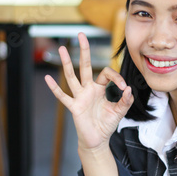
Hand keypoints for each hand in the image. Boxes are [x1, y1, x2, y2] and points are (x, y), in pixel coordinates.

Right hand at [45, 33, 132, 152]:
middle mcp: (88, 89)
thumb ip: (125, 101)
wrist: (97, 140)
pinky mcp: (74, 107)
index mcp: (99, 88)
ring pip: (72, 77)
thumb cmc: (106, 124)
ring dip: (68, 63)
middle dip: (84, 50)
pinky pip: (63, 97)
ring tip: (63, 48)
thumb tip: (129, 90)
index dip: (116, 77)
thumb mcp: (119, 111)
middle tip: (82, 35)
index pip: (106, 73)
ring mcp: (79, 97)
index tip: (124, 87)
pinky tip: (48, 78)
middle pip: (85, 66)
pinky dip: (55, 88)